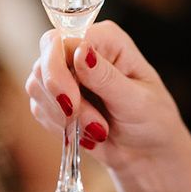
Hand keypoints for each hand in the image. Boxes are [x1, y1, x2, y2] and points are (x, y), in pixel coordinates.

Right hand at [25, 20, 190, 175]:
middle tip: (93, 126)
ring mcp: (66, 73)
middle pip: (43, 62)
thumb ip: (106, 77)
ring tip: (99, 131)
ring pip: (37, 87)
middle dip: (62, 100)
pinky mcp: (55, 98)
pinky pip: (39, 109)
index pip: (62, 40)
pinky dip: (60, 127)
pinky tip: (87, 134)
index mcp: (106, 39)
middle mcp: (82, 50)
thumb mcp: (137, 100)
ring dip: (65, 117)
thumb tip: (81, 50)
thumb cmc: (153, 120)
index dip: (58, 70)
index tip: (72, 103)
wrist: (147, 152)